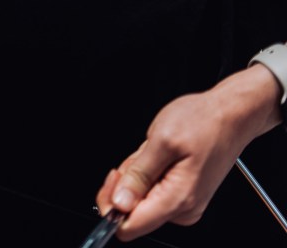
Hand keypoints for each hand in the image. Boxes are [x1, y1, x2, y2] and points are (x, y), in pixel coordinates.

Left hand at [95, 66, 281, 240]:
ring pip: (141, 199)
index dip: (111, 206)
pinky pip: (153, 191)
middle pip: (132, 213)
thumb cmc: (204, 122)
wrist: (232, 115)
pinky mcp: (184, 194)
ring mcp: (185, 203)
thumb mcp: (162, 141)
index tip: (113, 179)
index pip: (129, 227)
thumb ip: (137, 175)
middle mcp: (183, 208)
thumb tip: (119, 202)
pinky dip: (148, 173)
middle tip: (140, 156)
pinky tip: (160, 155)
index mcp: (177, 199)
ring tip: (155, 152)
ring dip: (138, 175)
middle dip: (125, 183)